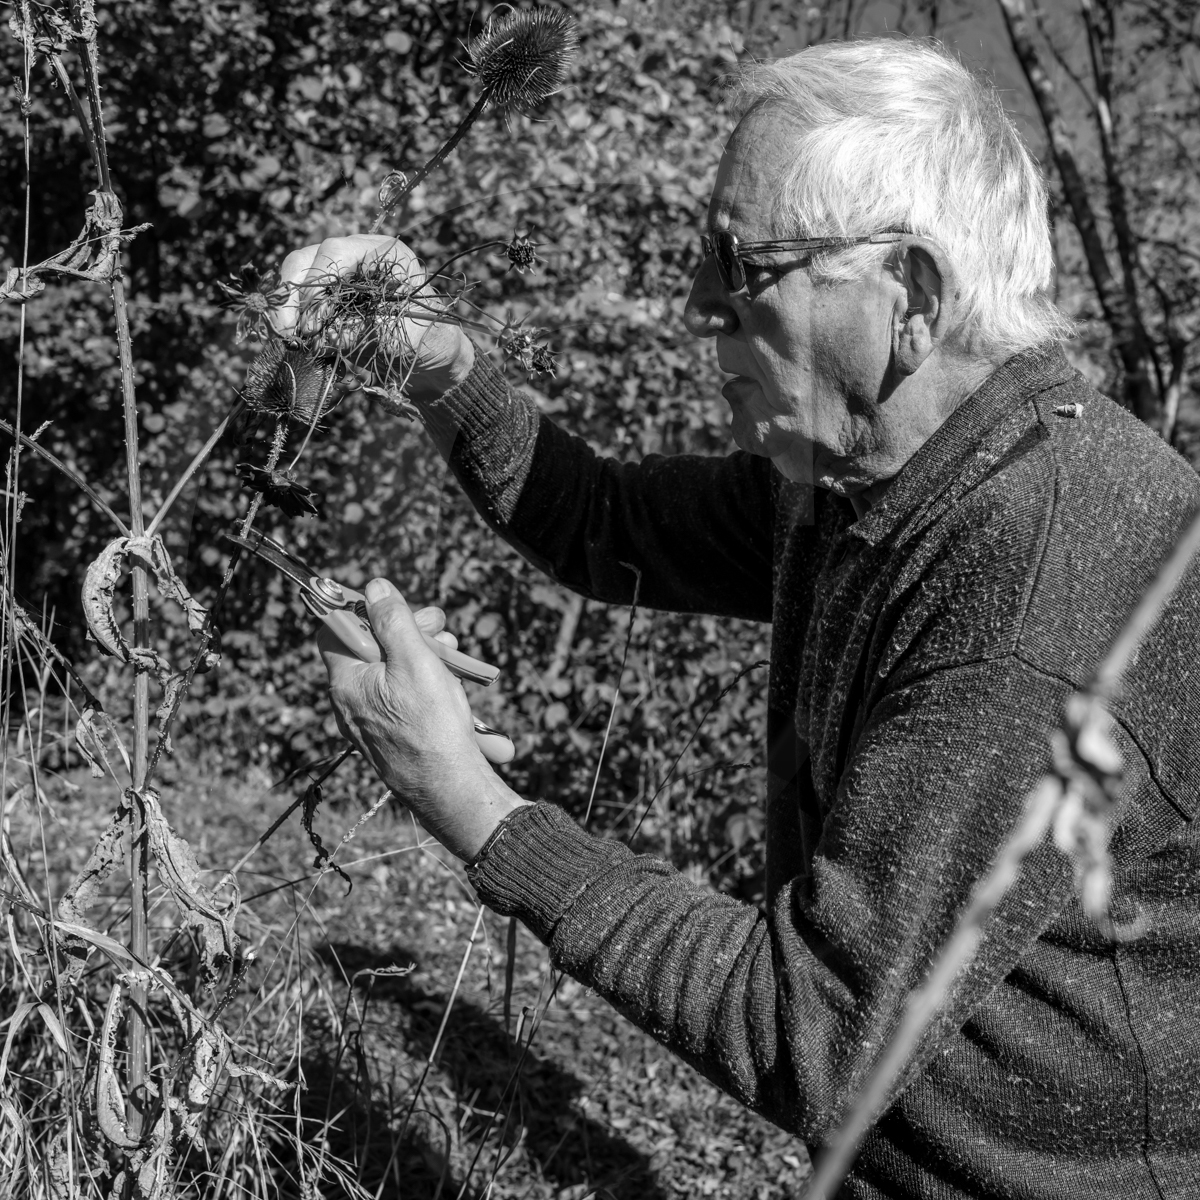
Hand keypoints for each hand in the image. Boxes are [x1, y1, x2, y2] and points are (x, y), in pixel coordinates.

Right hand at [275, 234, 474, 401]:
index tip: (313, 322)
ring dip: (286, 305)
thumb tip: (321, 335)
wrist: (430, 354)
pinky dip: (290, 314)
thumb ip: (360, 331)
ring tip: (286, 335)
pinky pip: (299, 295)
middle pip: (307, 258)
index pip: (335, 251)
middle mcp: (357, 252)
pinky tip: (291, 336)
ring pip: (296, 273)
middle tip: (287, 330)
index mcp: (384, 252)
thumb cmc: (423, 340)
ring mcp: (339, 269)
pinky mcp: (327, 291)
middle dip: (293, 294)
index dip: (317, 284)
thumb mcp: (398, 335)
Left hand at [319, 579, 530, 860]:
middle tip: (439, 628)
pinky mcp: (396, 736)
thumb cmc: (430, 727)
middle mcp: (352, 702)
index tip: (393, 604)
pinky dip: (430, 686)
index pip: (336, 630)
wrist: (450, 789)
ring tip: (454, 658)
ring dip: (426, 657)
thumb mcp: (414, 659)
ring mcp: (373, 721)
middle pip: (373, 649)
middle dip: (409, 632)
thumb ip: (392, 620)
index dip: (364, 611)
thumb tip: (374, 588)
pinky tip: (453, 689)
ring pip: (395, 673)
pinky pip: (407, 699)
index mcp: (346, 681)